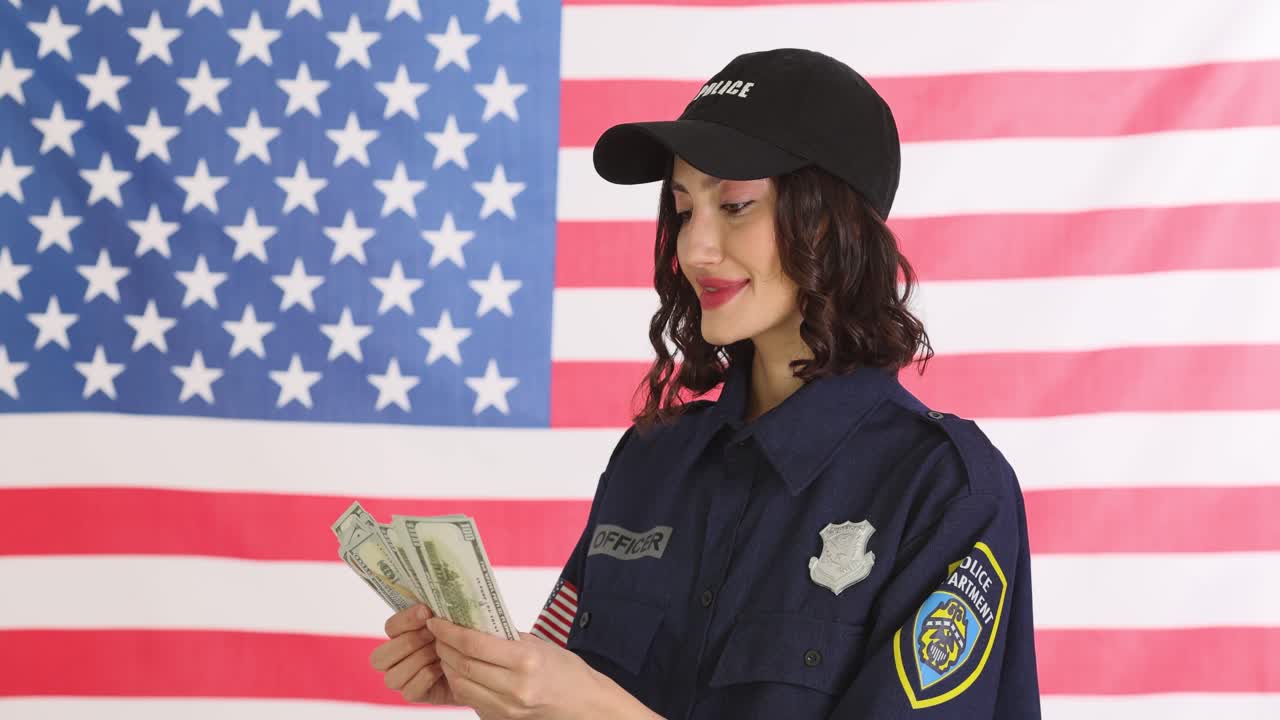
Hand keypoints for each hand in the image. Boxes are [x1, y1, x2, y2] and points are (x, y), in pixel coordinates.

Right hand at [370, 604, 457, 704]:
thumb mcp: (447, 622)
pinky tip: (442, 668)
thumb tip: (431, 605)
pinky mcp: (414, 694)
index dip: (406, 620)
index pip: (390, 627)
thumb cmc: (458, 639)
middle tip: (433, 635)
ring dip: (418, 661)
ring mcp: (401, 679)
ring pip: (392, 677)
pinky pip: (409, 691)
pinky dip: (426, 678)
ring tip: (439, 652)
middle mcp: (394, 659)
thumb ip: (434, 614)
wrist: (475, 665)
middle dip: (410, 643)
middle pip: (380, 657)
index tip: (426, 612)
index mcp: (399, 635)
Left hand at [429, 615, 607, 719]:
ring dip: (447, 666)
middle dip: (443, 646)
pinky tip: (460, 670)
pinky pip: (470, 700)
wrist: (583, 704)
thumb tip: (473, 623)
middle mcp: (515, 687)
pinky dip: (460, 683)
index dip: (449, 631)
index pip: (474, 644)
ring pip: (461, 685)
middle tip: (436, 632)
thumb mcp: (538, 645)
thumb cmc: (565, 670)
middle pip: (463, 665)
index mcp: (526, 661)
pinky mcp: (502, 719)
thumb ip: (505, 636)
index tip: (436, 621)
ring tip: (445, 650)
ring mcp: (507, 707)